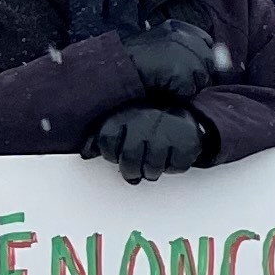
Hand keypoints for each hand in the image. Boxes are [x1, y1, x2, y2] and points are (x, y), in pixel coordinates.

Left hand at [82, 102, 209, 182]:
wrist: (181, 104)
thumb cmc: (144, 118)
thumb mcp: (119, 121)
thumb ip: (98, 136)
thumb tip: (86, 153)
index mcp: (125, 113)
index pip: (107, 141)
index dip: (110, 154)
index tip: (117, 154)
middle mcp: (146, 119)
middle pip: (129, 160)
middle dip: (131, 170)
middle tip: (135, 167)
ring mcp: (168, 130)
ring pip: (152, 168)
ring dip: (152, 170)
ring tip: (153, 159)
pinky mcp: (188, 141)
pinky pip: (176, 167)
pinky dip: (173, 167)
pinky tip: (170, 154)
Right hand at [119, 18, 221, 100]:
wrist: (116, 67)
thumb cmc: (131, 59)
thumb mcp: (156, 43)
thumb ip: (180, 47)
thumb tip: (213, 59)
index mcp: (176, 27)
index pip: (206, 40)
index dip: (202, 55)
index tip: (191, 66)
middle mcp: (183, 35)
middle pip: (208, 60)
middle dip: (197, 72)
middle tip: (175, 78)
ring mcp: (184, 52)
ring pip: (201, 77)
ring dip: (188, 85)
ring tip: (167, 83)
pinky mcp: (182, 70)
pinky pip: (190, 90)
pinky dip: (180, 93)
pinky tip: (164, 88)